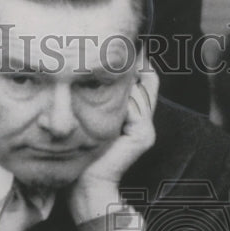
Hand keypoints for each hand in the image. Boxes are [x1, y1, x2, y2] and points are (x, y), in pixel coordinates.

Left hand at [68, 59, 158, 222]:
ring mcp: (146, 129)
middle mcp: (145, 121)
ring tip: (112, 76)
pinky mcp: (143, 135)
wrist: (87, 183)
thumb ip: (101, 100)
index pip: (146, 81)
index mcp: (136, 116)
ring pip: (138, 91)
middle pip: (146, 81)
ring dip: (122, 84)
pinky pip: (134, 105)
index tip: (129, 47)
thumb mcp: (91, 118)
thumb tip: (97, 73)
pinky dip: (121, 101)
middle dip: (135, 67)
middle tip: (126, 51)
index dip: (140, 64)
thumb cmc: (83, 153)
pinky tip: (108, 99)